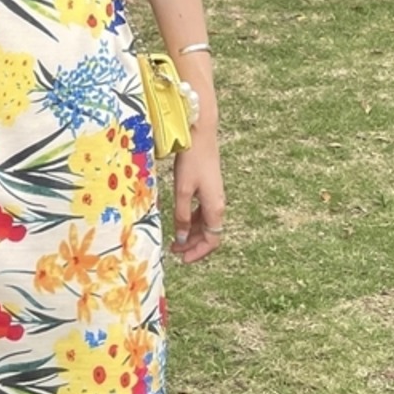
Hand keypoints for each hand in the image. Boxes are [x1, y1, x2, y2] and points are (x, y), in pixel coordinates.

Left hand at [169, 124, 224, 263]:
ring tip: (175, 239)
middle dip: (193, 245)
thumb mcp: (183, 190)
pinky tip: (181, 220)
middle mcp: (218, 204)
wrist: (201, 135)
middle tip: (175, 251)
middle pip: (209, 233)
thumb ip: (181, 215)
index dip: (198, 252)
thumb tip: (181, 238)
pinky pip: (203, 211)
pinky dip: (192, 220)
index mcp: (215, 207)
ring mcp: (215, 195)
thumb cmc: (191, 161)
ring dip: (192, 233)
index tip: (182, 259)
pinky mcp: (209, 187)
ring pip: (206, 223)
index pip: (212, 239)